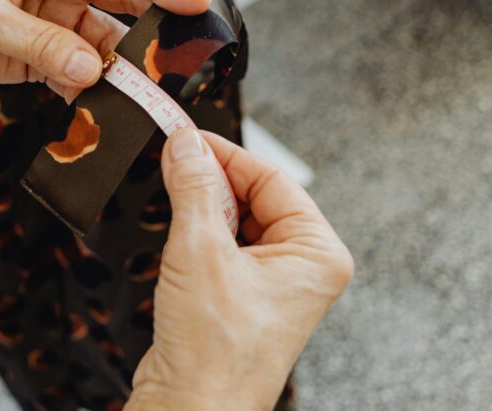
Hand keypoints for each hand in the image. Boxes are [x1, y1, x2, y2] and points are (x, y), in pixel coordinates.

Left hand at [0, 0, 209, 97]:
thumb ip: (40, 44)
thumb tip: (92, 70)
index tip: (196, 2)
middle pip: (122, 3)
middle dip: (150, 32)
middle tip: (183, 60)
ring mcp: (53, 16)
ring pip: (105, 45)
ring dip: (120, 71)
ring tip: (143, 97)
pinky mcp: (41, 51)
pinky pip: (79, 71)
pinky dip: (90, 91)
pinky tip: (101, 109)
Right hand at [126, 129, 353, 410]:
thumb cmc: (216, 355)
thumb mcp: (201, 250)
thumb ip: (194, 188)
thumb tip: (186, 145)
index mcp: (317, 253)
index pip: (272, 178)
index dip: (227, 154)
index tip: (188, 137)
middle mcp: (302, 267)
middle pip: (255, 196)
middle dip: (212, 182)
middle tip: (174, 160)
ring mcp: (273, 284)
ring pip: (236, 220)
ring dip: (202, 208)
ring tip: (173, 198)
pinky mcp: (243, 297)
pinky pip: (223, 246)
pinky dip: (197, 234)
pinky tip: (176, 234)